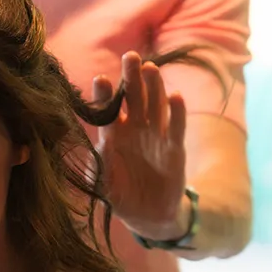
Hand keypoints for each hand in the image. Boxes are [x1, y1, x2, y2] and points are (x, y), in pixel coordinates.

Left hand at [94, 52, 186, 237]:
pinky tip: (175, 96)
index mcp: (113, 134)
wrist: (147, 215)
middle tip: (130, 56)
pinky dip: (177, 112)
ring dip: (154, 86)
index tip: (101, 79)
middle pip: (134, 98)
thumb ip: (96, 168)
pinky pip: (176, 126)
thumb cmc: (119, 195)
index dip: (105, 95)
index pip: (108, 110)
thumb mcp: (102, 185)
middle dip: (132, 78)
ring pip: (155, 105)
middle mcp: (134, 129)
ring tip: (151, 68)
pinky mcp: (174, 148)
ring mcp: (155, 135)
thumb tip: (94, 150)